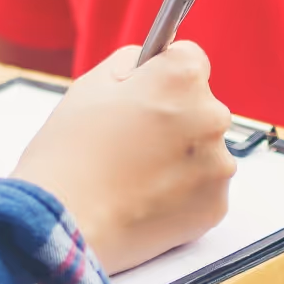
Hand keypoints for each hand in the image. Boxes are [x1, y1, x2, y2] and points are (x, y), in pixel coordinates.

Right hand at [13, 43, 235, 273]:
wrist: (66, 223)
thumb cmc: (69, 154)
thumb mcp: (90, 85)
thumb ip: (131, 64)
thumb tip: (150, 65)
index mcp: (182, 78)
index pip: (190, 60)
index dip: (163, 77)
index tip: (146, 96)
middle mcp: (212, 116)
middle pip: (201, 107)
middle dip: (175, 119)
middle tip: (132, 143)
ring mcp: (218, 164)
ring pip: (205, 151)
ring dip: (181, 158)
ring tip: (136, 176)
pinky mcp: (216, 205)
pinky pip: (204, 189)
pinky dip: (183, 194)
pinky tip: (147, 199)